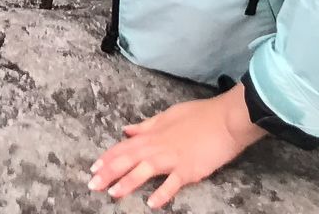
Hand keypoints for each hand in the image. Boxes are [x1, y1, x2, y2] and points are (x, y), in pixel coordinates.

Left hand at [88, 89, 263, 207]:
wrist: (226, 119)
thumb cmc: (200, 115)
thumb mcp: (168, 115)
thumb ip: (146, 126)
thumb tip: (127, 131)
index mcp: (153, 134)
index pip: (124, 146)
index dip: (107, 157)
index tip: (93, 168)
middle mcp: (158, 146)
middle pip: (128, 159)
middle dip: (108, 172)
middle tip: (92, 185)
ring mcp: (173, 159)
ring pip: (144, 171)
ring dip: (127, 182)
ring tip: (112, 194)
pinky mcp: (189, 170)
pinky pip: (172, 184)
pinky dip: (161, 193)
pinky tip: (151, 204)